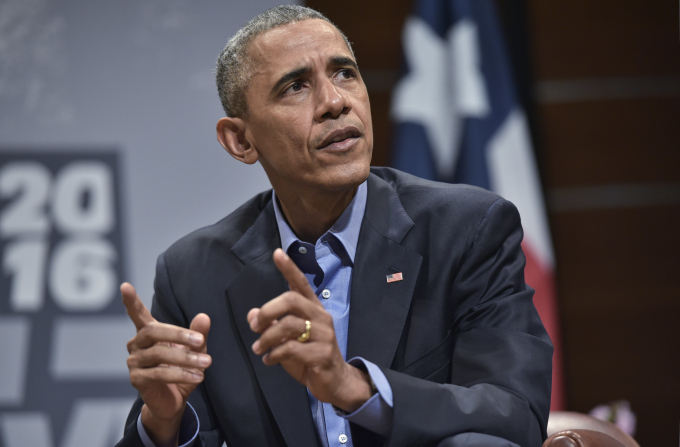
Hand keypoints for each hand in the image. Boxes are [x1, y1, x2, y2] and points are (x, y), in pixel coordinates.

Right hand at [122, 282, 210, 445]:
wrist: (174, 400)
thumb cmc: (182, 369)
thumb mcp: (194, 350)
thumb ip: (198, 333)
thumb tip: (204, 317)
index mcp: (149, 333)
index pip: (137, 314)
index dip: (131, 301)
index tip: (125, 286)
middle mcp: (137, 344)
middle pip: (154, 331)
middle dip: (179, 335)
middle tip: (200, 340)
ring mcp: (134, 361)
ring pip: (159, 354)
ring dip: (186, 358)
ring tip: (206, 362)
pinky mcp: (137, 379)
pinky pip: (159, 373)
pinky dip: (181, 374)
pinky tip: (198, 377)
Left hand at [248, 249, 371, 411]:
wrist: (335, 382)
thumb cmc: (309, 356)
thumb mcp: (287, 339)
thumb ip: (272, 325)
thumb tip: (252, 314)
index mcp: (313, 309)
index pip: (301, 284)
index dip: (289, 268)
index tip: (277, 253)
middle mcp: (321, 317)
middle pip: (291, 300)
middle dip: (268, 311)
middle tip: (254, 326)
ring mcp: (324, 335)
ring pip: (288, 325)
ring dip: (267, 338)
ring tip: (258, 348)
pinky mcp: (322, 354)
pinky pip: (291, 349)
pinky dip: (274, 355)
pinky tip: (269, 360)